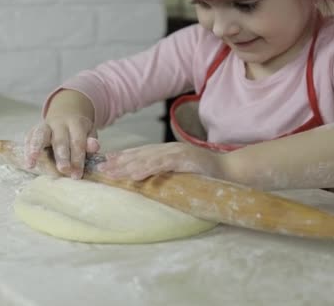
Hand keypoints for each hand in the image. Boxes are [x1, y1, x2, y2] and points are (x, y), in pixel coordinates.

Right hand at [24, 114, 99, 178]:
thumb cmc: (79, 131)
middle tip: (63, 170)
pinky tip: (27, 163)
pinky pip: (29, 138)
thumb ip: (90, 142)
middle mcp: (59, 123)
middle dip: (61, 156)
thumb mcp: (89, 134)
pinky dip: (27, 150)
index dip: (77, 158)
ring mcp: (45, 125)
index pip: (77, 141)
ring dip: (36, 149)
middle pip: (60, 140)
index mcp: (75, 123)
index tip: (77, 175)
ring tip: (32, 163)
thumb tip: (94, 146)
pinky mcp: (34, 130)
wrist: (66, 114)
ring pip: (40, 135)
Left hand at [96, 142, 225, 180]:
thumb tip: (150, 183)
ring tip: (111, 172)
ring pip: (146, 158)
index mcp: (168, 153)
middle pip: (139, 154)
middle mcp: (169, 149)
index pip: (141, 154)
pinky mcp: (184, 159)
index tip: (106, 163)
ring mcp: (177, 153)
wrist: (232, 172)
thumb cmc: (208, 176)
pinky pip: (162, 164)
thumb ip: (167, 175)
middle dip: (119, 161)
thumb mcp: (183, 174)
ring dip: (127, 165)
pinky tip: (133, 175)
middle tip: (101, 169)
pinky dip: (146, 169)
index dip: (123, 157)